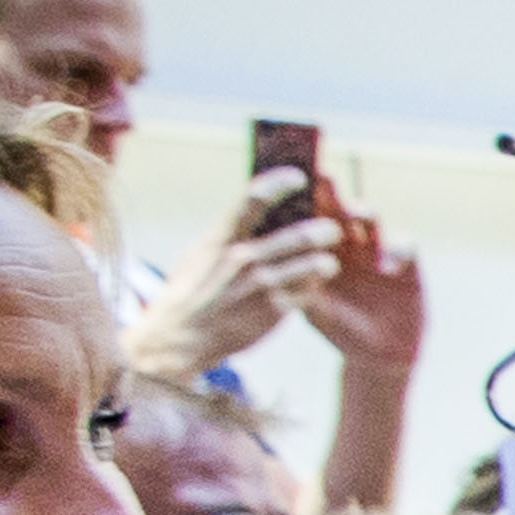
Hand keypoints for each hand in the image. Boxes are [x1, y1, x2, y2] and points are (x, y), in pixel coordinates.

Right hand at [130, 183, 341, 387]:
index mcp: (222, 237)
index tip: (299, 177)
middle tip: (332, 230)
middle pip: (297, 236)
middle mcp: (243, 259)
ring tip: (329, 262)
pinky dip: (313, 288)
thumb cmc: (194, 288)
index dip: (281, 183)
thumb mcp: (204, 252)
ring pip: (310, 266)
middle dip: (322, 231)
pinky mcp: (273, 312)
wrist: (182, 337)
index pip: (254, 197)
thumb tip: (259, 205)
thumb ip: (232, 232)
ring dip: (326, 262)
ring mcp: (260, 287)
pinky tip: (312, 288)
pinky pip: (306, 294)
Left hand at [296, 189, 423, 377]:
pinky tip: (389, 266)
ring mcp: (378, 249)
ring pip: (372, 217)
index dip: (303, 197)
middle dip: (331, 191)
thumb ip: (300, 287)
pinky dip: (398, 250)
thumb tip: (273, 271)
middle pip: (339, 205)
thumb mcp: (315, 309)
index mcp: (323, 248)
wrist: (378, 354)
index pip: (312, 214)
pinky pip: (406, 244)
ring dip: (363, 211)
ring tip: (355, 215)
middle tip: (322, 176)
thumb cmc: (340, 328)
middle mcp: (350, 241)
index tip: (287, 185)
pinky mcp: (407, 264)